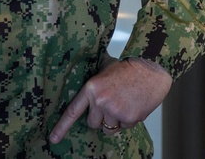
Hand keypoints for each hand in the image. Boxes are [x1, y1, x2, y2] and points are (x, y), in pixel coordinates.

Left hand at [49, 56, 172, 143]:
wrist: (150, 67)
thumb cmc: (128, 65)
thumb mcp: (105, 66)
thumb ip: (94, 76)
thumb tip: (82, 65)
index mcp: (92, 88)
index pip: (73, 111)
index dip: (62, 127)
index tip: (53, 139)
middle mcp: (101, 101)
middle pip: (92, 123)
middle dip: (100, 119)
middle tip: (110, 105)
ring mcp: (115, 111)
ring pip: (108, 128)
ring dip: (114, 121)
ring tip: (124, 103)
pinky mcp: (129, 118)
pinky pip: (124, 127)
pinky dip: (129, 119)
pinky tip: (133, 104)